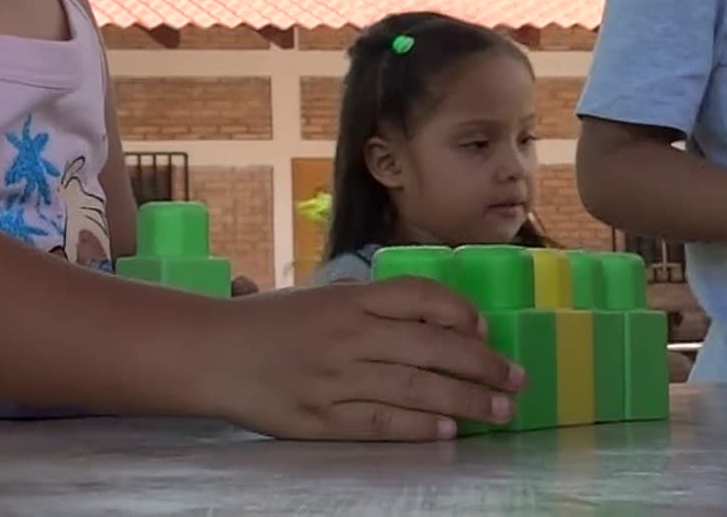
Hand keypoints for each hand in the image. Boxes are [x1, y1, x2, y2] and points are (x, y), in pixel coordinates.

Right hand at [200, 278, 522, 441]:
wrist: (211, 352)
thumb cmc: (269, 323)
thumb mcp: (321, 298)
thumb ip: (371, 307)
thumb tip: (438, 323)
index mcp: (348, 299)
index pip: (419, 296)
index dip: (459, 311)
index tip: (485, 329)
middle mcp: (347, 334)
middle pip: (431, 345)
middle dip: (482, 363)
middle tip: (515, 378)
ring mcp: (335, 378)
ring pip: (416, 387)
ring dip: (467, 400)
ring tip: (501, 409)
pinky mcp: (321, 418)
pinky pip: (382, 422)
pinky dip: (419, 426)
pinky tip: (449, 430)